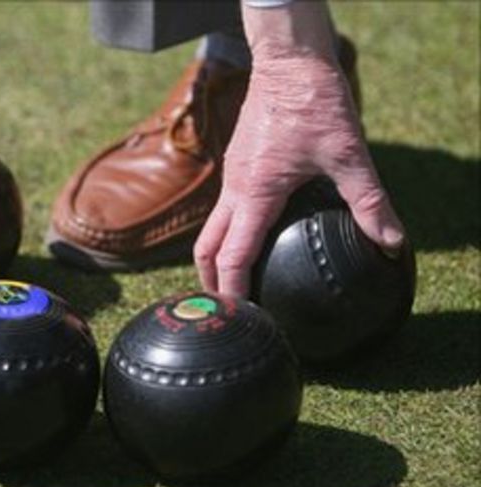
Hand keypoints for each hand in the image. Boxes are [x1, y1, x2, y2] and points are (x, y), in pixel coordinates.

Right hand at [193, 1, 405, 296]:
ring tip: (232, 282)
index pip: (232, 255)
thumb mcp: (348, 154)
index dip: (231, 290)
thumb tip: (389, 241)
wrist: (288, 61)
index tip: (237, 315)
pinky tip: (251, 237)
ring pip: (212, 228)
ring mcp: (232, 176)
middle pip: (206, 248)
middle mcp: (235, 189)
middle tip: (225, 309)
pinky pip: (224, 208)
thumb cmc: (313, 103)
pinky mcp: (238, 164)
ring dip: (215, 257)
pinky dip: (226, 232)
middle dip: (210, 282)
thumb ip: (369, 202)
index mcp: (255, 194)